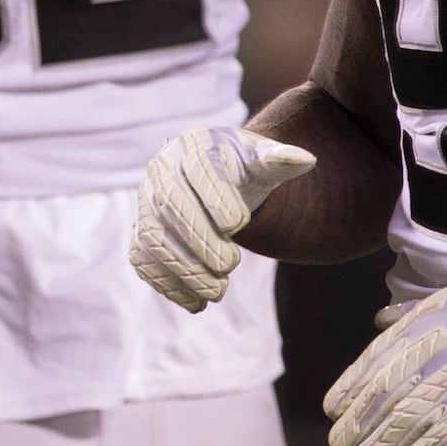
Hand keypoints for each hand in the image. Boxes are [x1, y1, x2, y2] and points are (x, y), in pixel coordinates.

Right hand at [131, 127, 316, 311]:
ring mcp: (146, 203)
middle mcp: (162, 169)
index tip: (239, 224)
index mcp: (194, 143)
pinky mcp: (141, 235)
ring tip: (217, 291)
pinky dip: (167, 284)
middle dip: (198, 237)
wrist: (222, 186)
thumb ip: (281, 162)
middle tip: (230, 265)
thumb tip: (305, 160)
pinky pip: (143, 261)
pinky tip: (196, 302)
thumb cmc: (246, 173)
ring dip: (182, 267)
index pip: (197, 166)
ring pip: (152, 236)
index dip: (214, 195)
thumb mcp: (265, 164)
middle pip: (170, 203)